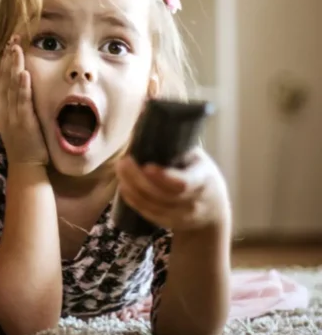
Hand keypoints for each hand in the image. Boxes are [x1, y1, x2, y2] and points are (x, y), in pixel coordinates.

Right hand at [0, 35, 47, 165]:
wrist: (26, 166)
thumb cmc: (21, 143)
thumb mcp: (6, 120)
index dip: (2, 60)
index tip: (8, 43)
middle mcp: (3, 108)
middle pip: (4, 78)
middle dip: (8, 57)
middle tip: (13, 37)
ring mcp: (11, 115)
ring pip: (12, 86)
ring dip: (14, 66)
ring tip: (17, 49)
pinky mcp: (23, 122)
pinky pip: (22, 101)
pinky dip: (23, 86)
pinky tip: (24, 73)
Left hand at [116, 147, 230, 233]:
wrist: (213, 209)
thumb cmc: (199, 174)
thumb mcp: (196, 157)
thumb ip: (176, 142)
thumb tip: (147, 111)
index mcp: (203, 180)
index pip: (184, 183)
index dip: (164, 177)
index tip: (147, 165)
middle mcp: (194, 202)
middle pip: (162, 195)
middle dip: (139, 179)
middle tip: (124, 161)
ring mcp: (182, 216)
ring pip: (152, 206)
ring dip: (132, 188)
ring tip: (121, 170)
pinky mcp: (169, 223)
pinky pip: (148, 214)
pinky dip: (133, 200)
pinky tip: (124, 186)